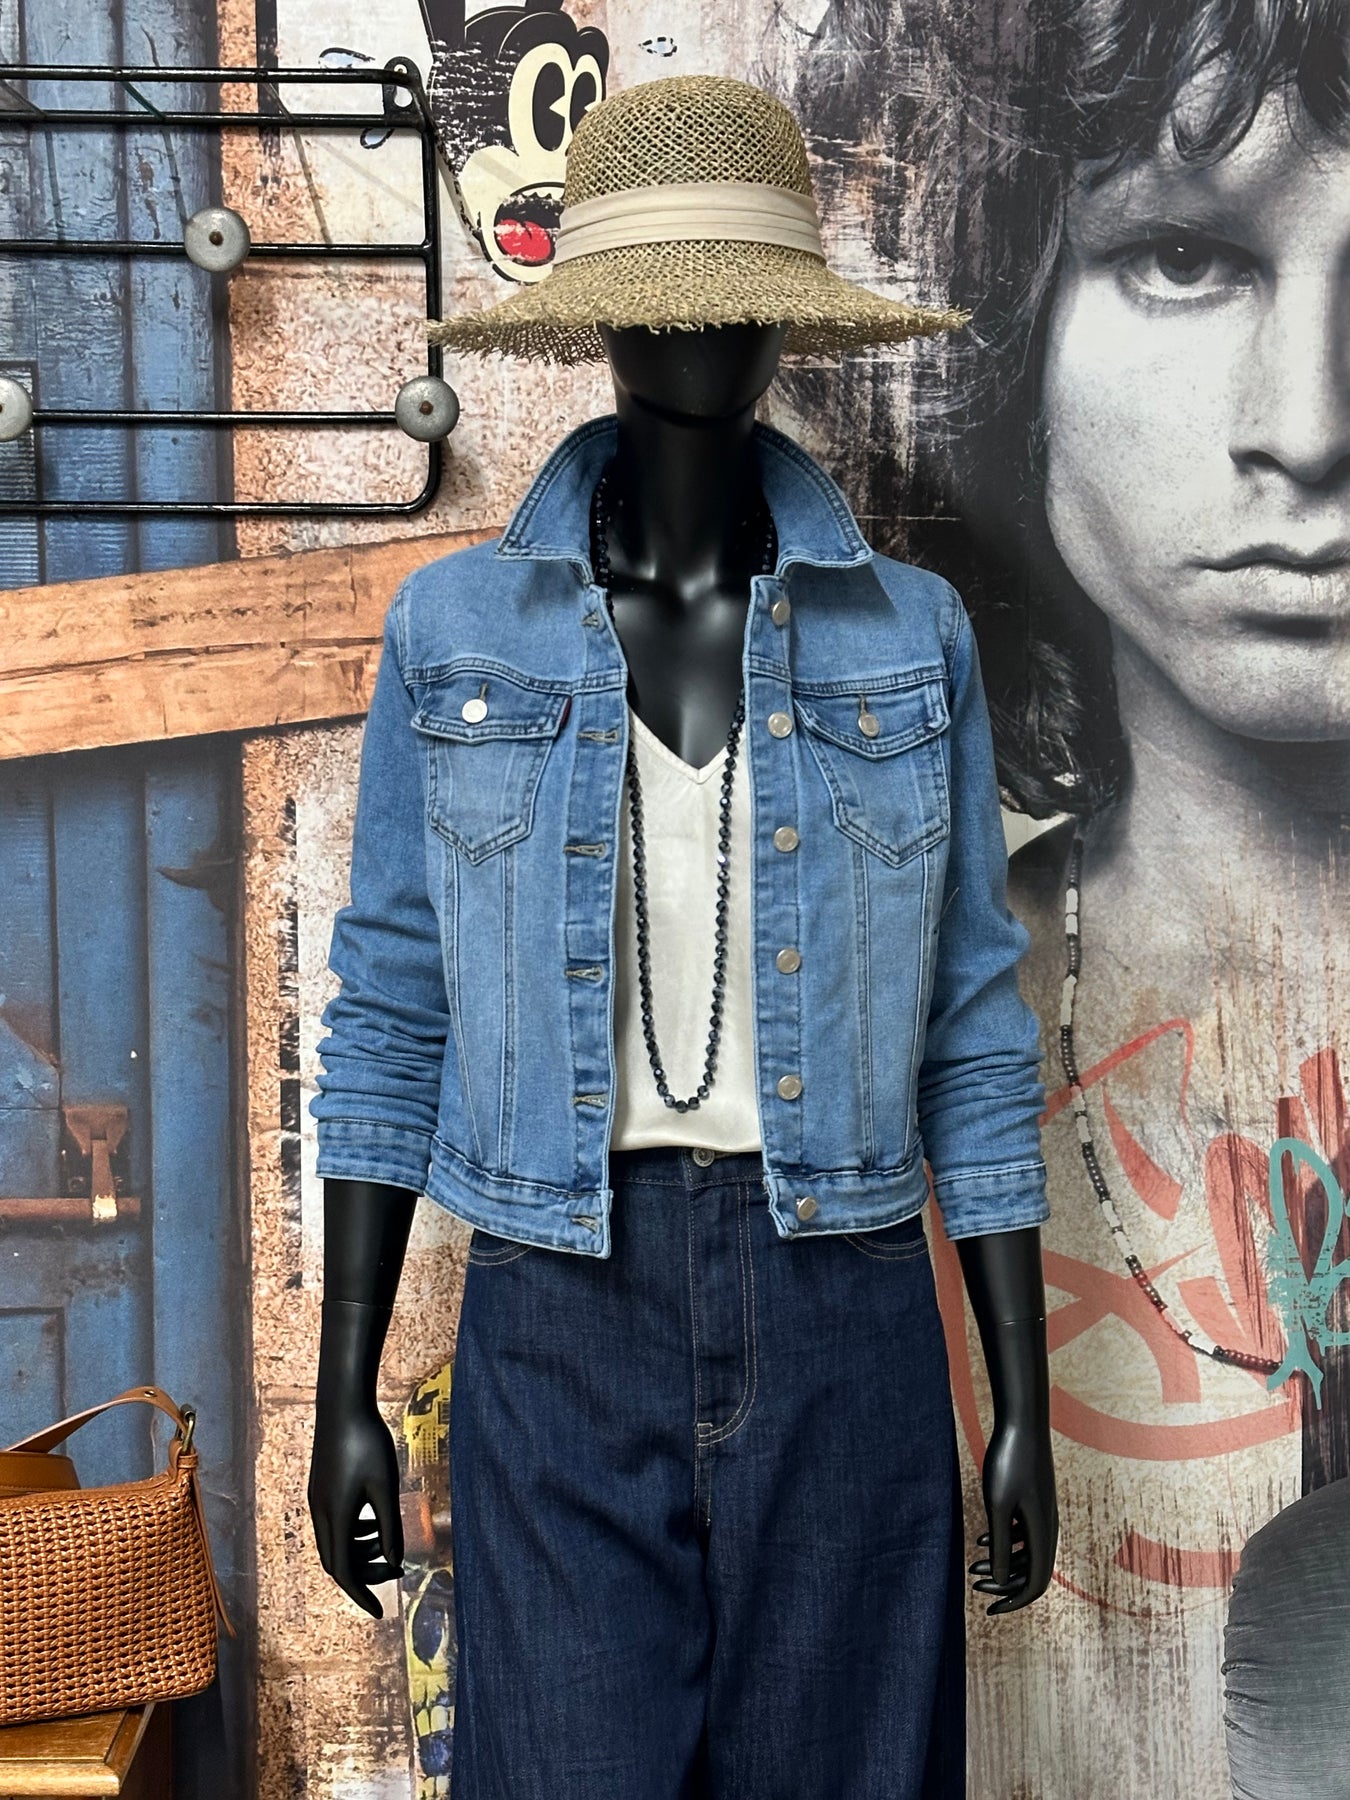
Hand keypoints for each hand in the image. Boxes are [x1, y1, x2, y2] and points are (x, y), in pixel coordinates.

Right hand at [307, 1395, 404, 1617]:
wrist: (342, 1405)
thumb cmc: (367, 1442)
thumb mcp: (386, 1487)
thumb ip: (390, 1527)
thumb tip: (394, 1563)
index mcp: (336, 1517)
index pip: (343, 1572)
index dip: (361, 1595)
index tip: (380, 1612)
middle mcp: (321, 1513)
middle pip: (336, 1562)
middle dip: (362, 1576)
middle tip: (391, 1577)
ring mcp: (318, 1501)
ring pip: (334, 1543)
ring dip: (358, 1554)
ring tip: (386, 1548)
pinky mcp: (321, 1488)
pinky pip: (334, 1525)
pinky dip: (353, 1534)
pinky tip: (373, 1524)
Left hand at [967, 1412, 1057, 1613]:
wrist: (1023, 1424)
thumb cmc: (1008, 1463)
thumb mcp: (998, 1506)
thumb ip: (1002, 1545)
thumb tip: (1001, 1581)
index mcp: (1042, 1534)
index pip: (1036, 1584)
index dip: (1014, 1601)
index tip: (989, 1610)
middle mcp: (1048, 1528)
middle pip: (1031, 1572)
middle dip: (1004, 1584)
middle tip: (973, 1585)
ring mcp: (1042, 1514)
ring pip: (1026, 1553)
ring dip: (1002, 1564)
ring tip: (972, 1566)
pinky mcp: (1034, 1501)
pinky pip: (1024, 1534)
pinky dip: (1005, 1543)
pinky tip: (982, 1540)